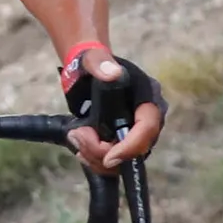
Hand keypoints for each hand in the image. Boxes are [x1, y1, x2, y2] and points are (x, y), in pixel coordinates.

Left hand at [60, 46, 168, 171]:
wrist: (88, 72)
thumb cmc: (93, 63)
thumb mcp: (92, 60)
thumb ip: (100, 63)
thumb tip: (113, 73)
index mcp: (148, 97)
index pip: (148, 127)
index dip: (130, 146)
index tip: (108, 158)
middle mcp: (148, 119)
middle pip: (135, 150)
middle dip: (102, 151)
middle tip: (76, 135)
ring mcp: (137, 133)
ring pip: (123, 162)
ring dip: (94, 156)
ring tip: (74, 135)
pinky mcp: (124, 142)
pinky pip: (114, 162)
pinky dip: (94, 160)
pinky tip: (80, 147)